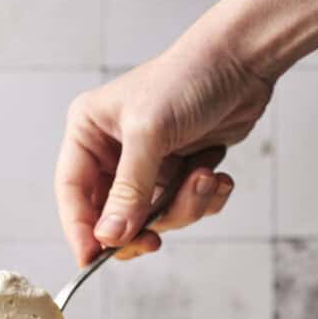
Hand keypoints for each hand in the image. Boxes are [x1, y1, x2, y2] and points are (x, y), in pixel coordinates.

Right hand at [55, 37, 272, 264]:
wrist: (245, 59)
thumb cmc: (189, 76)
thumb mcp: (150, 133)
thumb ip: (129, 189)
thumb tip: (110, 236)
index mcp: (89, 132)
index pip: (72, 192)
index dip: (80, 229)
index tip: (92, 259)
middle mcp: (113, 150)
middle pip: (111, 214)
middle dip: (141, 225)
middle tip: (155, 240)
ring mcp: (147, 163)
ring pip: (152, 216)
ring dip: (183, 207)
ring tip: (204, 178)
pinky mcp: (179, 169)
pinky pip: (182, 207)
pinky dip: (203, 199)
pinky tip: (216, 175)